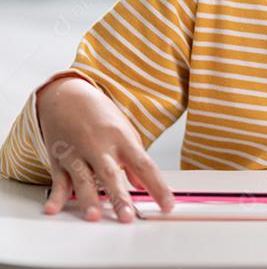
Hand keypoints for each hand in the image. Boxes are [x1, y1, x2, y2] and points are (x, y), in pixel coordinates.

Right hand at [36, 76, 173, 222]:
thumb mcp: (124, 132)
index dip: (157, 186)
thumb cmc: (100, 116)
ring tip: (94, 216)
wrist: (68, 96)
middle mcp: (100, 146)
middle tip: (127, 217)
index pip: (145, 165)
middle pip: (112, 174)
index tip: (167, 205)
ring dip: (89, 199)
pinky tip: (53, 209)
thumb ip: (133, 160)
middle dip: (119, 197)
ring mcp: (78, 153)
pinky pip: (58, 180)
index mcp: (122, 139)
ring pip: (83, 179)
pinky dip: (56, 195)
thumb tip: (142, 184)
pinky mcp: (59, 159)